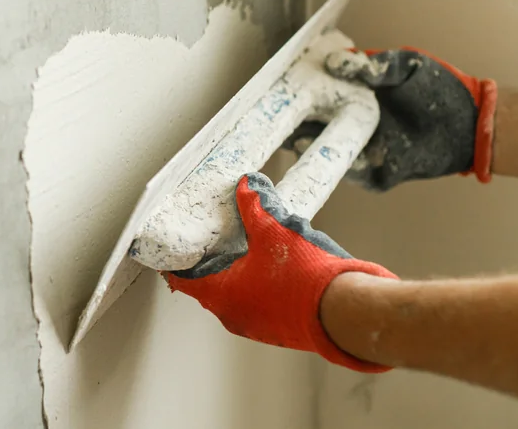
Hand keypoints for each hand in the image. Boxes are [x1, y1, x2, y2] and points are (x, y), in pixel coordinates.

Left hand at [165, 173, 396, 372]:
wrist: (345, 313)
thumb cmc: (305, 277)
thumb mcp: (274, 230)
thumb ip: (254, 206)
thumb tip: (246, 186)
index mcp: (222, 294)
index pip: (183, 279)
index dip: (176, 262)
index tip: (172, 252)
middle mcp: (233, 315)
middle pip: (210, 287)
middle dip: (211, 265)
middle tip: (213, 244)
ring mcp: (256, 326)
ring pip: (236, 297)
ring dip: (238, 277)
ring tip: (247, 253)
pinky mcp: (278, 330)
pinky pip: (259, 306)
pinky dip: (258, 288)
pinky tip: (274, 271)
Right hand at [285, 47, 496, 190]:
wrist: (471, 125)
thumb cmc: (439, 89)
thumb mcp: (405, 65)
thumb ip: (371, 65)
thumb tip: (334, 64)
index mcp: (351, 97)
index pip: (313, 97)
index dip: (293, 96)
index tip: (276, 92)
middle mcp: (350, 124)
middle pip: (309, 127)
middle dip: (289, 127)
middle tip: (275, 121)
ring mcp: (361, 150)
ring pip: (325, 153)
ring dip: (308, 148)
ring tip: (296, 139)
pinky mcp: (376, 173)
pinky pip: (354, 172)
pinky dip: (343, 166)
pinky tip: (334, 154)